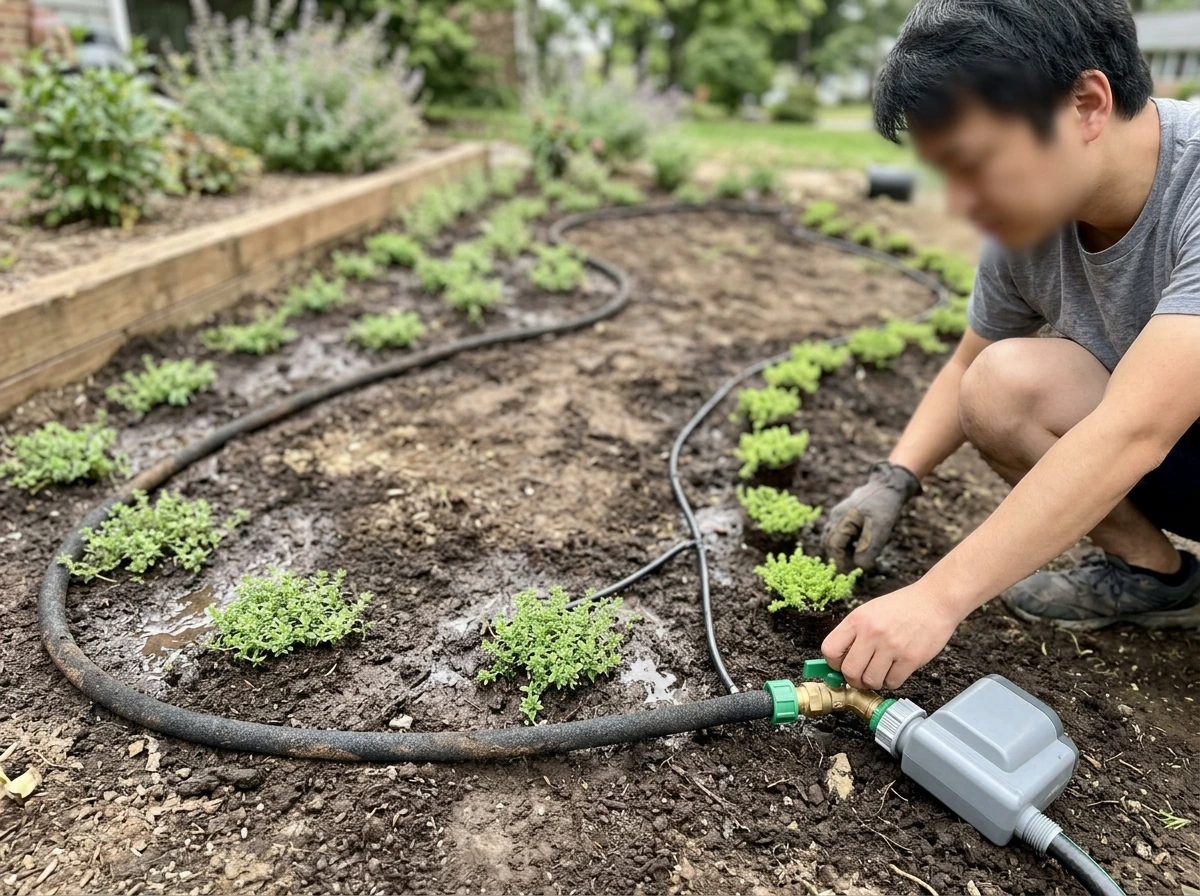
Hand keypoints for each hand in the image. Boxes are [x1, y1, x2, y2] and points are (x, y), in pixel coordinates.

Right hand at [821, 460, 920, 572]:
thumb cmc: (885, 507)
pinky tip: (858, 547)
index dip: (841, 562)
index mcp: (841, 520)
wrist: (890, 485)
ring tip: (856, 559)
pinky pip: (839, 533)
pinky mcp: (844, 514)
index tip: (852, 573)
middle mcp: (835, 517)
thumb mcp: (880, 531)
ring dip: (841, 551)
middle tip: (853, 568)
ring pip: (832, 538)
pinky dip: (845, 543)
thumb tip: (859, 568)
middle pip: (828, 543)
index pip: (833, 547)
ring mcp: (838, 514)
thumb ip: (868, 551)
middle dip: (839, 558)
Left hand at [821, 583, 960, 689]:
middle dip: (853, 679)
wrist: (935, 600)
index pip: (829, 650)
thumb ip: (854, 633)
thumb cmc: (902, 607)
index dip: (833, 663)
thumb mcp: (870, 611)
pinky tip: (895, 670)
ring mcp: (892, 646)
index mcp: (858, 619)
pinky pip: (892, 683)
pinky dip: (891, 681)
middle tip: (861, 675)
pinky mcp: (911, 658)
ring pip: (870, 681)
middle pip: (849, 671)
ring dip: (873, 682)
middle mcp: (872, 632)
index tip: (840, 665)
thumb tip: (839, 660)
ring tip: (880, 672)